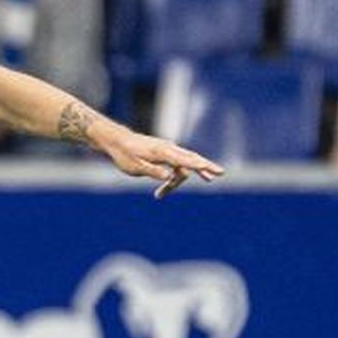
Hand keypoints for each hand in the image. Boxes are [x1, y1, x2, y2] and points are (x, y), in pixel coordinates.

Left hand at [99, 128, 224, 198]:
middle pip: (191, 159)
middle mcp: (168, 149)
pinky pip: (174, 167)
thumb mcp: (135, 167)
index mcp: (162, 152)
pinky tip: (160, 193)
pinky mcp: (164, 154)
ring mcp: (167, 151)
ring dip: (173, 183)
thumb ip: (153, 171)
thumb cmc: (125, 154)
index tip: (212, 170)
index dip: (200, 165)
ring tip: (159, 195)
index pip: (185, 159)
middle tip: (220, 173)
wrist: (118, 142)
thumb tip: (169, 176)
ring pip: (181, 167)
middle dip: (204, 167)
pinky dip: (170, 179)